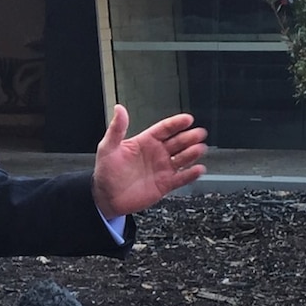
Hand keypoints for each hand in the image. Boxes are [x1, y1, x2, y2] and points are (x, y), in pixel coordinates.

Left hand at [91, 104, 206, 219]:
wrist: (106, 197)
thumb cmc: (106, 171)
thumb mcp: (108, 147)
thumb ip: (116, 129)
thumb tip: (119, 109)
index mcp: (144, 142)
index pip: (164, 129)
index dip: (176, 123)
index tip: (187, 119)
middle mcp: (156, 154)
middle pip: (177, 142)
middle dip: (189, 137)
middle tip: (199, 133)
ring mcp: (162, 169)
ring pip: (182, 158)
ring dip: (192, 153)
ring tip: (200, 148)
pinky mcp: (165, 184)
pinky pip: (181, 178)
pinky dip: (191, 174)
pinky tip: (198, 169)